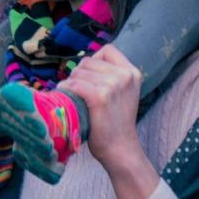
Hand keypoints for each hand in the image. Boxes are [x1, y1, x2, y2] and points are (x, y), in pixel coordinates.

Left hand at [61, 45, 146, 169]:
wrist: (120, 148)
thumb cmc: (116, 122)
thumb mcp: (123, 93)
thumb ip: (112, 76)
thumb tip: (84, 64)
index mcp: (132, 73)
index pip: (108, 50)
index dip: (94, 61)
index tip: (89, 76)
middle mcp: (124, 76)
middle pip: (89, 61)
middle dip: (79, 73)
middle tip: (76, 89)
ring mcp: (113, 85)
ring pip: (80, 72)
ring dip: (71, 82)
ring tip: (71, 94)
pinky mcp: (100, 97)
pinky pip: (75, 84)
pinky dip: (67, 89)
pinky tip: (66, 96)